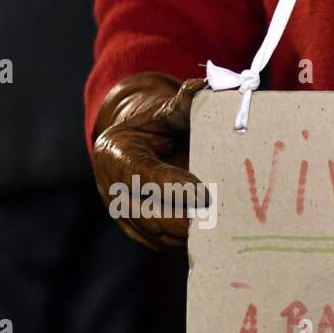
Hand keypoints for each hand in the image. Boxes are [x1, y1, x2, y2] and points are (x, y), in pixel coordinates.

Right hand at [92, 72, 206, 249]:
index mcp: (118, 153)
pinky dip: (184, 244)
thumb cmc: (157, 124)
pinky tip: (210, 238)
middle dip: (186, 219)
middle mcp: (111, 186)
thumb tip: (206, 87)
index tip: (206, 194)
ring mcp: (119, 211)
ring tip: (220, 229)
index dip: (175, 188)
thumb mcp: (165, 111)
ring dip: (188, 236)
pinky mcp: (133, 230)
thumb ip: (184, 105)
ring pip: (157, 235)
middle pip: (150, 215)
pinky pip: (159, 245)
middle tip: (221, 220)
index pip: (146, 177)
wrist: (138, 142)